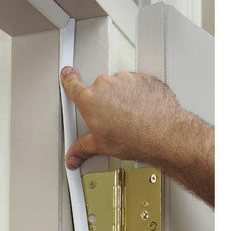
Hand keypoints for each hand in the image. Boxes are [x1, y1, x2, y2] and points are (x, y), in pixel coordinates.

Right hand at [60, 66, 180, 169]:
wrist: (163, 134)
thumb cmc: (134, 138)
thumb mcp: (101, 146)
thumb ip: (83, 148)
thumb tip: (74, 156)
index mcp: (90, 100)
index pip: (72, 84)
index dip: (68, 79)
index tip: (67, 74)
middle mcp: (106, 85)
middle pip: (98, 89)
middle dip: (102, 102)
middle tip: (110, 119)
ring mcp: (126, 79)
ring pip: (118, 86)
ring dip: (121, 98)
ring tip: (129, 117)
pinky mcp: (144, 79)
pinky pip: (136, 85)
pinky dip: (137, 95)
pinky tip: (141, 111)